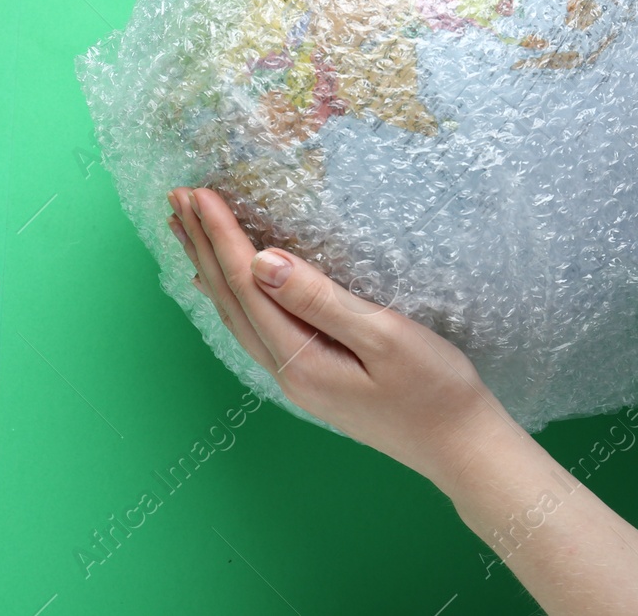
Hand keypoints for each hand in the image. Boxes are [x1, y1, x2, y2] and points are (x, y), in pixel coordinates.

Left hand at [165, 186, 524, 490]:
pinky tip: (224, 285)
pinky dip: (230, 296)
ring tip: (185, 229)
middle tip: (176, 197)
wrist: (461, 447)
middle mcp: (286, 369)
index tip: (199, 191)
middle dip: (202, 244)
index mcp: (299, 357)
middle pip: (229, 297)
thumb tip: (262, 261)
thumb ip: (319, 298)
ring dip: (209, 267)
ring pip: (236, 312)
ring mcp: (296, 376)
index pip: (246, 283)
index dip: (220, 235)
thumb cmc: (436, 390)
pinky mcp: (312, 376)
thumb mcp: (384, 336)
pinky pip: (253, 326)